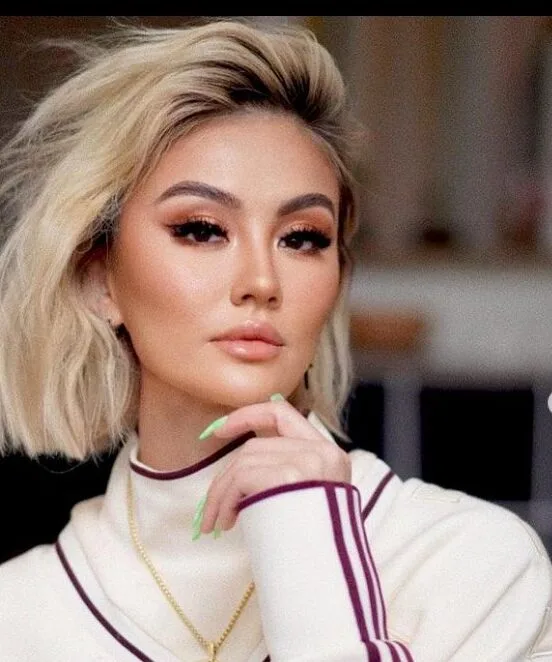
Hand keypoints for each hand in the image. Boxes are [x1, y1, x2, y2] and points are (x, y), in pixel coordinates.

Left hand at [199, 397, 350, 534]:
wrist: (328, 574)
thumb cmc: (315, 545)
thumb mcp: (310, 499)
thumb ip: (288, 474)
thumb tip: (239, 468)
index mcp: (329, 453)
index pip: (283, 414)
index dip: (247, 415)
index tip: (220, 429)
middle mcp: (321, 452)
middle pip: (255, 447)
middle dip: (226, 477)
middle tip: (213, 509)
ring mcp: (307, 462)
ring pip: (243, 462)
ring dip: (221, 494)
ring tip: (218, 522)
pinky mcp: (289, 477)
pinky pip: (241, 479)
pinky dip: (224, 500)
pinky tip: (225, 522)